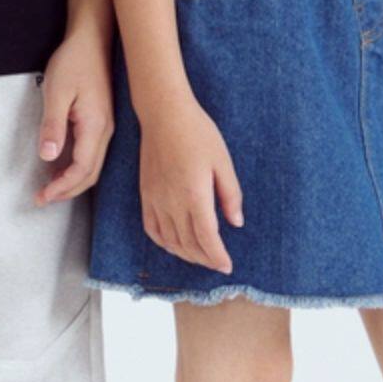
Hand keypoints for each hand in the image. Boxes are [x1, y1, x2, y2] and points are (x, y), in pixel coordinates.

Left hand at [35, 29, 114, 203]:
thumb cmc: (73, 62)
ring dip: (72, 181)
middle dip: (67, 191)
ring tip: (50, 188)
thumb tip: (48, 158)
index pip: (81, 170)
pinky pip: (92, 153)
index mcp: (95, 127)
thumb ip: (53, 126)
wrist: (92, 39)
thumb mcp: (56, 92)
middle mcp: (105, 131)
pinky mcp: (102, 120)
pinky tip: (61, 165)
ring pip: (93, 166)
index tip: (42, 196)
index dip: (62, 187)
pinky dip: (77, 167)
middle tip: (42, 199)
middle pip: (90, 174)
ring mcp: (106, 126)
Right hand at [139, 95, 243, 271]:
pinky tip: (175, 245)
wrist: (164, 115)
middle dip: (204, 258)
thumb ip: (231, 195)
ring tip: (201, 257)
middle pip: (188, 243)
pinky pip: (152, 228)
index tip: (227, 266)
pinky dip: (164, 243)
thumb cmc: (198, 133)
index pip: (206, 237)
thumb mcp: (223, 162)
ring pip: (169, 240)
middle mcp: (172, 201)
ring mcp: (155, 199)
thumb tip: (236, 222)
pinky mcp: (146, 195)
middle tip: (218, 263)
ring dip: (186, 254)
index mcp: (194, 194)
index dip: (217, 256)